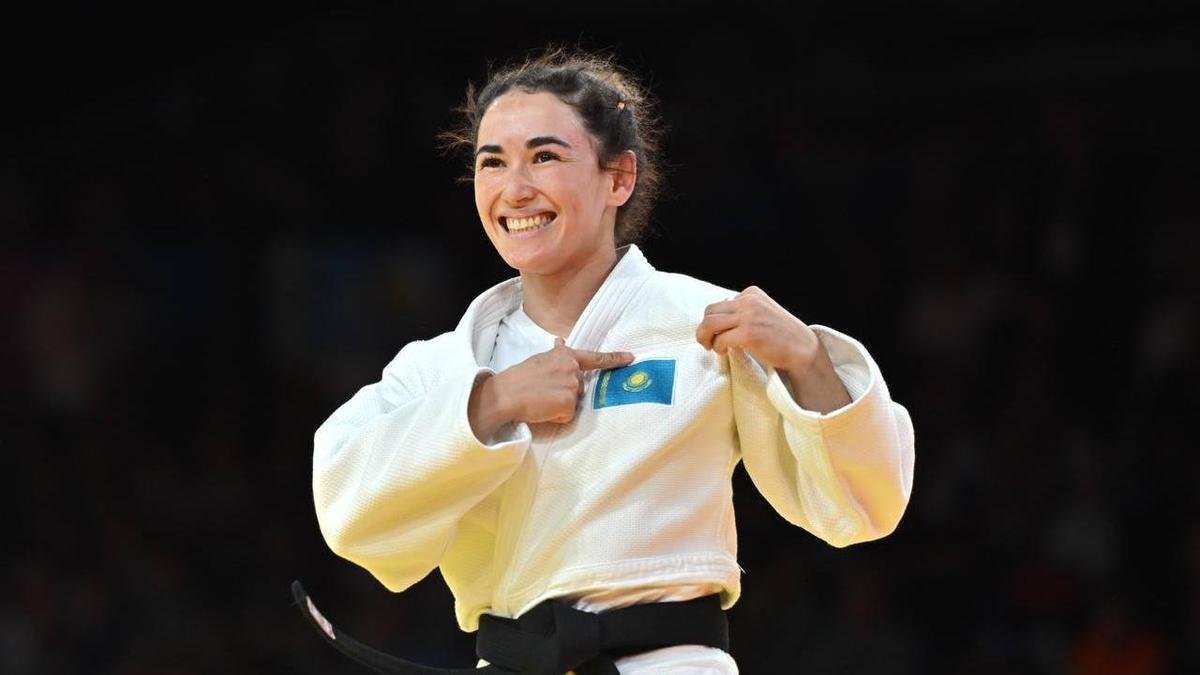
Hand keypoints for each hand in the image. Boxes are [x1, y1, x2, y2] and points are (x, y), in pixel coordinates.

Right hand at [471, 338, 633, 437]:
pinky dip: (556, 416)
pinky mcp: (568, 404)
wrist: (506, 394)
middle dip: (565, 393)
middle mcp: (572, 370)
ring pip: (573, 403)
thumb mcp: (539, 359)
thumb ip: (555, 354)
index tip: (631, 358)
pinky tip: (542, 409)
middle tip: (543, 391)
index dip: (615, 359)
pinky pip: (567, 415)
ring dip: (560, 405)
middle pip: (580, 388)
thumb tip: (561, 341)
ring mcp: (572, 387)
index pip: (595, 358)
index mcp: (567, 356)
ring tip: (541, 399)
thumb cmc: (519, 378)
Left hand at [696, 286, 820, 372]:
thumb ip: (743, 311)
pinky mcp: (749, 333)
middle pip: (710, 311)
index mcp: (752, 293)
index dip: (715, 320)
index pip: (721, 303)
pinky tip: (723, 351)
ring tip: (711, 347)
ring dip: (705, 337)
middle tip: (707, 341)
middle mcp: (749, 301)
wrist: (803, 349)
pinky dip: (717, 346)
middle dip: (704, 328)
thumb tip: (717, 322)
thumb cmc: (782, 335)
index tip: (718, 333)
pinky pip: (720, 339)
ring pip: (710, 323)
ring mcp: (749, 316)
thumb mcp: (763, 312)